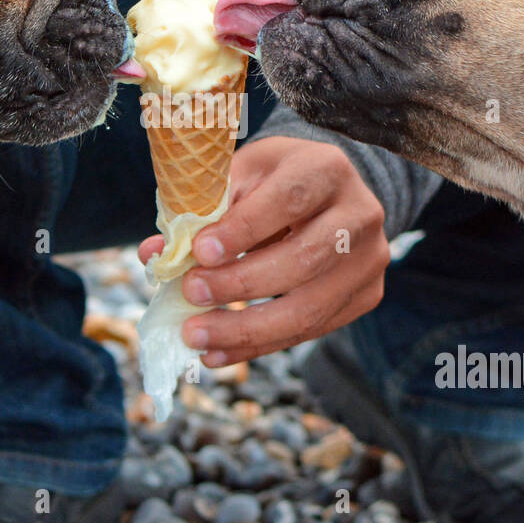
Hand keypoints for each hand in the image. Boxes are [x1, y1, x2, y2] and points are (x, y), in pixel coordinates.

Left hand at [137, 137, 389, 364]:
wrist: (328, 194)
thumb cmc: (273, 181)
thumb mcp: (241, 175)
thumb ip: (202, 209)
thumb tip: (154, 253)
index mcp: (327, 169)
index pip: (289, 199)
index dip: (244, 229)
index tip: (198, 252)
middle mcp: (360, 214)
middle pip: (304, 259)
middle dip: (240, 284)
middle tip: (189, 296)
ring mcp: (369, 260)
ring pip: (310, 307)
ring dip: (246, 330)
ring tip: (196, 337)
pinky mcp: (365, 296)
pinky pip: (310, 331)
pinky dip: (258, 346)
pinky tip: (218, 353)